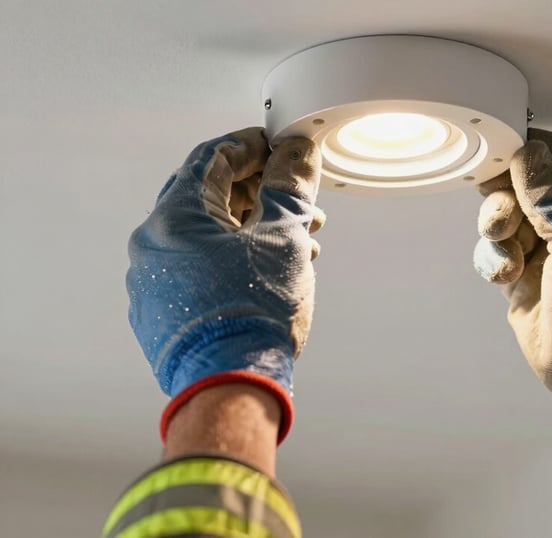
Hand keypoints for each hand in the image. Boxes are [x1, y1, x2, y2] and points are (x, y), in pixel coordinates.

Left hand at [127, 127, 323, 443]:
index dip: (251, 146)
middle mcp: (153, 246)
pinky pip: (199, 268)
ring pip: (208, 236)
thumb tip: (296, 152)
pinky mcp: (163, 312)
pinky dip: (234, 258)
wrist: (231, 386)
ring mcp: (153, 283)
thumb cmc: (253, 313)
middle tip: (294, 196)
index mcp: (173, 218)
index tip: (279, 148)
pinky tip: (270, 270)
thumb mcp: (282, 238)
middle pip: (209, 198)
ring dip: (253, 228)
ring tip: (298, 239)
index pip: (212, 158)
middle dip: (259, 193)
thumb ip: (289, 186)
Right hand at [474, 129, 551, 441]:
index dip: (545, 151)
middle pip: (536, 189)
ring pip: (512, 219)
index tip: (513, 143)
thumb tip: (528, 153)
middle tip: (491, 188)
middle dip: (512, 190)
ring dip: (500, 225)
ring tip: (504, 240)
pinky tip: (507, 273)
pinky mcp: (525, 279)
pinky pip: (498, 252)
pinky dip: (495, 259)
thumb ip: (550, 195)